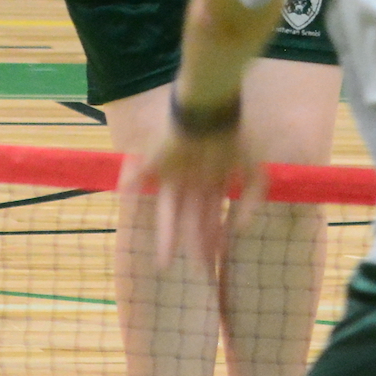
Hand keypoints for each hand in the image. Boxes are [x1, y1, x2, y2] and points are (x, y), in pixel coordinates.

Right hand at [126, 103, 256, 269]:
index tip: (164, 263)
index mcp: (178, 181)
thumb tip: (123, 193)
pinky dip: (250, 205)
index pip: (173, 217)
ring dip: (216, 234)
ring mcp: (220, 176)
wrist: (204, 104)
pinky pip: (253, 186)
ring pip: (218, 211)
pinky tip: (241, 227)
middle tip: (199, 270)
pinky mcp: (244, 165)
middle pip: (196, 219)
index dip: (169, 239)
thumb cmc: (177, 131)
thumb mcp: (155, 154)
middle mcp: (198, 183)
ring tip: (214, 258)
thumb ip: (139, 173)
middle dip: (196, 244)